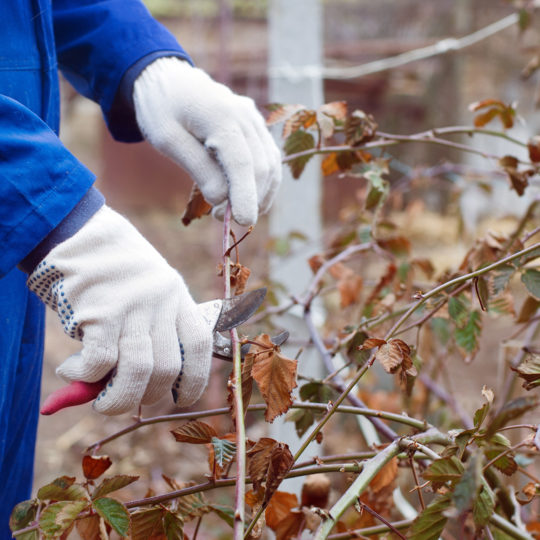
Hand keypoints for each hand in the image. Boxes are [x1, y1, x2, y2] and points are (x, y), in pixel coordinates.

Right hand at [27, 206, 212, 414]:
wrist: (80, 232)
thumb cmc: (114, 270)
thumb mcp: (146, 292)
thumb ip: (148, 332)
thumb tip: (137, 388)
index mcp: (177, 295)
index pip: (199, 344)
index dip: (196, 379)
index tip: (182, 399)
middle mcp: (160, 302)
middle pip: (167, 367)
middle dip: (148, 396)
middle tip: (125, 399)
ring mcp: (131, 306)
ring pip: (138, 371)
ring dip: (118, 399)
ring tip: (100, 402)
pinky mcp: (99, 311)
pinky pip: (100, 362)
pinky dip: (86, 377)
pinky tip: (73, 371)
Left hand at [133, 57, 281, 226]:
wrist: (168, 80)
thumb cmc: (162, 110)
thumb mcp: (166, 139)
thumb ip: (196, 167)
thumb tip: (221, 199)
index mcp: (221, 116)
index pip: (243, 163)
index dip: (246, 196)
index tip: (244, 222)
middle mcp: (246, 116)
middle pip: (262, 167)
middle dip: (249, 199)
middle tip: (222, 218)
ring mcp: (254, 120)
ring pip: (271, 165)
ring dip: (260, 194)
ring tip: (235, 212)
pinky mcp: (256, 127)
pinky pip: (269, 158)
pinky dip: (263, 182)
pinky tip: (248, 197)